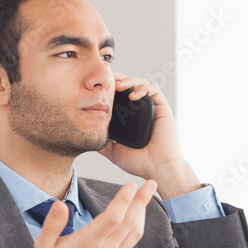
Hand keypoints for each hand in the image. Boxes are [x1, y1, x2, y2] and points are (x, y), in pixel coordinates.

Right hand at [26, 179, 157, 247]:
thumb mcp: (43, 244)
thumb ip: (52, 223)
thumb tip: (60, 204)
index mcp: (88, 243)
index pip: (113, 217)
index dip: (124, 199)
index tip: (131, 185)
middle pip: (130, 222)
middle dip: (141, 201)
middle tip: (150, 184)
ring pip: (134, 233)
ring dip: (141, 213)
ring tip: (145, 197)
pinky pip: (130, 244)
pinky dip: (134, 228)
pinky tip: (134, 217)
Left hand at [99, 73, 201, 198]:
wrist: (157, 167)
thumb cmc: (139, 161)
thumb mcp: (112, 151)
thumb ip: (101, 142)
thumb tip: (86, 135)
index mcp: (129, 117)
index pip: (118, 96)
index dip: (109, 89)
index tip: (97, 87)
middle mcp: (140, 110)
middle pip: (129, 85)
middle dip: (117, 80)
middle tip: (106, 81)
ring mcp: (151, 108)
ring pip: (140, 83)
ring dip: (129, 80)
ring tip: (118, 85)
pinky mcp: (161, 107)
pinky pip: (153, 89)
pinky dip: (143, 88)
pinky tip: (133, 95)